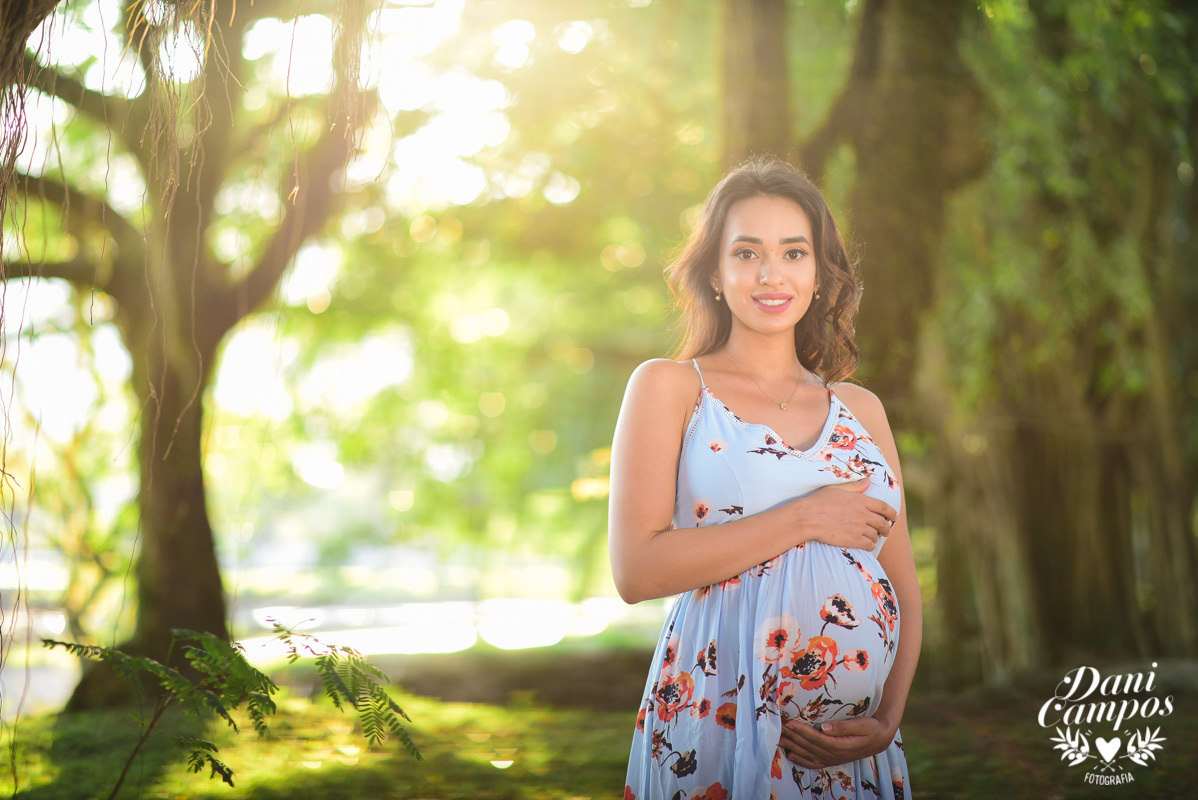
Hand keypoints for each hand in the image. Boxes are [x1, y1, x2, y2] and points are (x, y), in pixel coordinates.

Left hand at [779, 717, 895, 768]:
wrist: (880, 739)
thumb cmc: (871, 728)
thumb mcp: (862, 725)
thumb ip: (844, 726)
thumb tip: (825, 726)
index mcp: (840, 745)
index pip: (816, 738)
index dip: (802, 731)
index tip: (790, 723)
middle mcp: (834, 754)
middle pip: (809, 746)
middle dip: (793, 737)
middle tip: (778, 729)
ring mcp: (832, 758)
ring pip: (808, 754)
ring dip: (793, 747)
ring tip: (779, 740)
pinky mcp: (832, 759)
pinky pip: (814, 762)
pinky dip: (802, 760)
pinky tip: (791, 756)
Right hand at [796, 478, 896, 549]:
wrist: (807, 518)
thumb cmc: (818, 502)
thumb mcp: (836, 489)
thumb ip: (855, 486)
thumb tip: (868, 481)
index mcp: (860, 500)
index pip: (883, 507)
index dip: (891, 513)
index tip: (893, 517)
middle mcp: (863, 514)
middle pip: (883, 523)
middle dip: (886, 528)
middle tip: (885, 531)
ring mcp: (859, 528)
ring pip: (876, 535)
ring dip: (876, 537)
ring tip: (872, 538)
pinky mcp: (854, 540)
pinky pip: (869, 545)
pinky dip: (870, 545)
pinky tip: (866, 545)